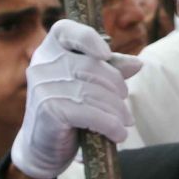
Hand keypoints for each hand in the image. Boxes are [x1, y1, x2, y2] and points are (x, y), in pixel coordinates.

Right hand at [9, 19, 143, 178]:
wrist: (41, 148)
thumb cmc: (67, 111)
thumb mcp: (86, 86)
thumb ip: (109, 70)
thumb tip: (138, 63)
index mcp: (49, 50)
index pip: (65, 30)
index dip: (88, 38)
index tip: (106, 54)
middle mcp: (42, 65)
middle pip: (91, 66)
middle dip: (116, 88)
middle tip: (125, 109)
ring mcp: (43, 86)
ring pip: (94, 92)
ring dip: (116, 110)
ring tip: (124, 122)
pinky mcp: (48, 109)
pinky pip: (90, 113)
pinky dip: (110, 125)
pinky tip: (118, 134)